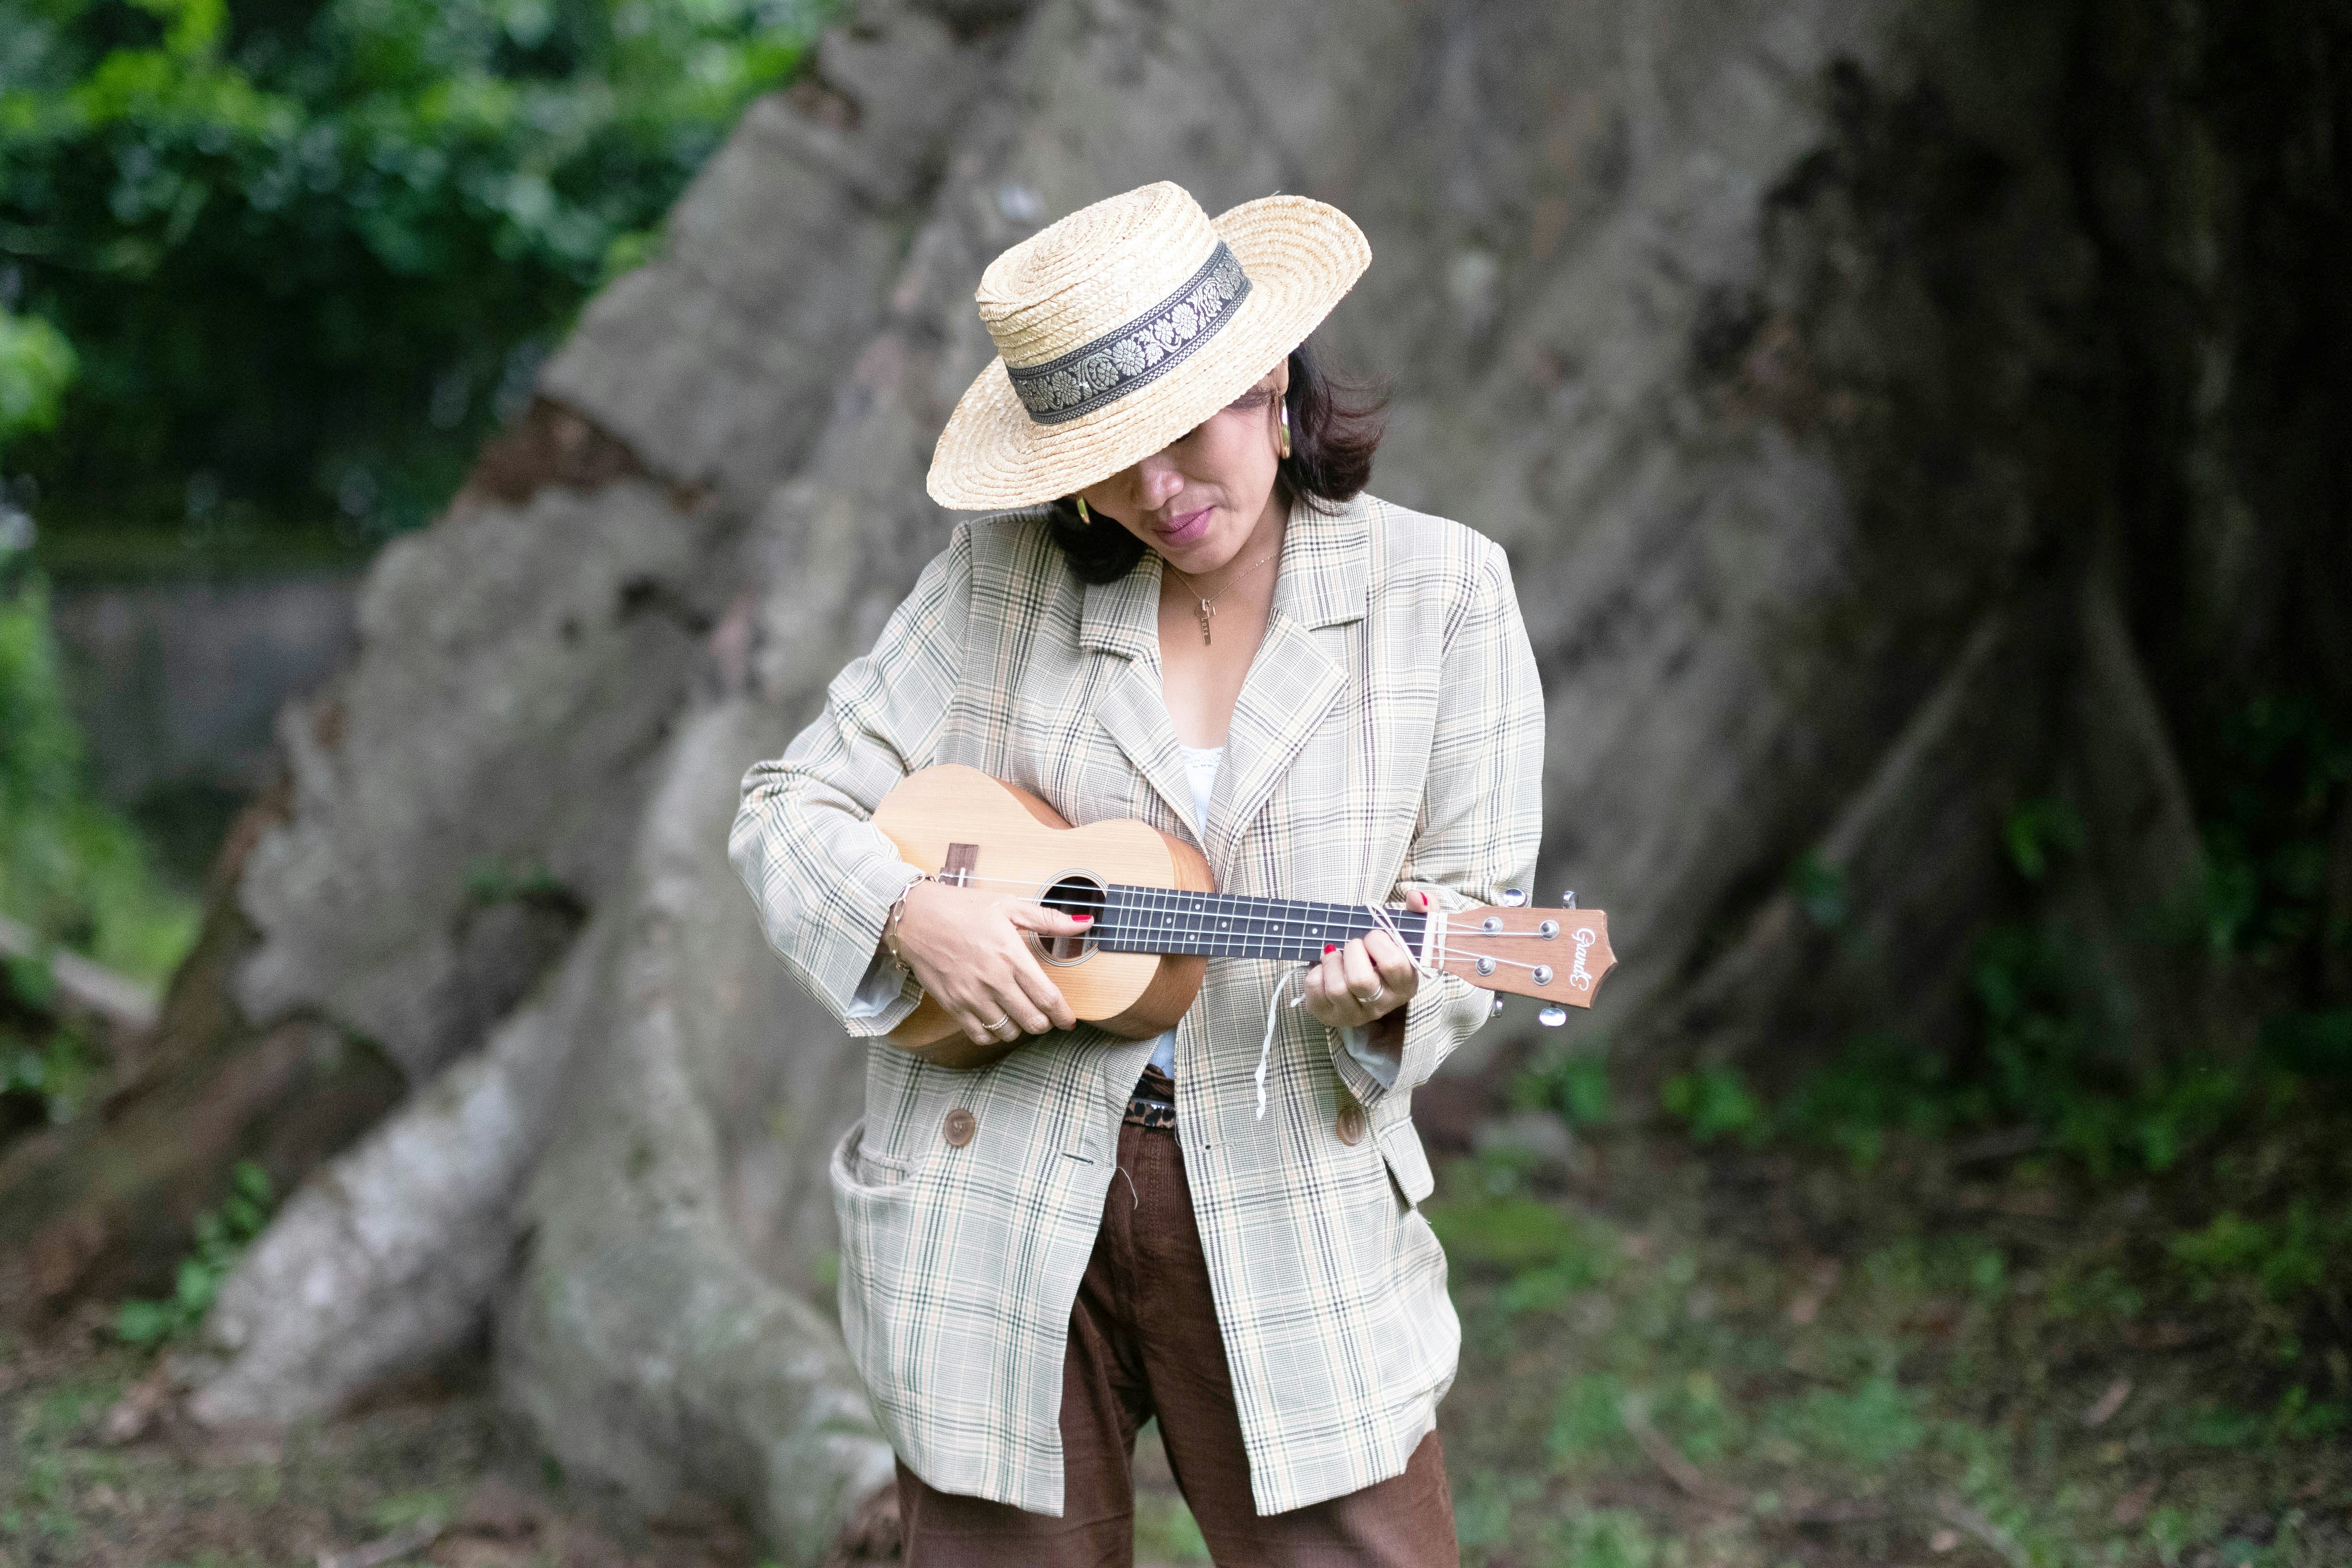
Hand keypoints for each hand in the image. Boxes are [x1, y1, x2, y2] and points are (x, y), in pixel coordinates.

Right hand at [889, 879, 1088, 1046]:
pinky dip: (993, 1034)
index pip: (1048, 998)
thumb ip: (1048, 919)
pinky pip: (980, 1035)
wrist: (914, 916)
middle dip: (1045, 1023)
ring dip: (1020, 1027)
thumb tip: (1084, 924)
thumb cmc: (962, 908)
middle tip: (1046, 1017)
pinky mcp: (952, 1005)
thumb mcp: (1008, 905)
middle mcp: (993, 980)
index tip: (1069, 1020)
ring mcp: (971, 996)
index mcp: (1011, 955)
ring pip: (1008, 1031)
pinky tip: (996, 1020)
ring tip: (1019, 1014)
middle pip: (1032, 1020)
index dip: (1063, 1015)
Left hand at [1302, 890, 1427, 1029]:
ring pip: (1337, 988)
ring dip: (1331, 961)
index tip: (1373, 936)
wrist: (1361, 979)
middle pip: (1361, 980)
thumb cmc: (1384, 953)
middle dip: (1352, 951)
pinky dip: (1316, 971)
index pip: (1394, 964)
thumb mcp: (1406, 932)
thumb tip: (1417, 896)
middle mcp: (1383, 1004)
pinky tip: (1326, 969)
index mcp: (1406, 983)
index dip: (1377, 942)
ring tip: (1336, 955)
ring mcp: (1356, 1013)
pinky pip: (1316, 989)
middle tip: (1353, 945)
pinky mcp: (1331, 1015)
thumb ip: (1420, 910)